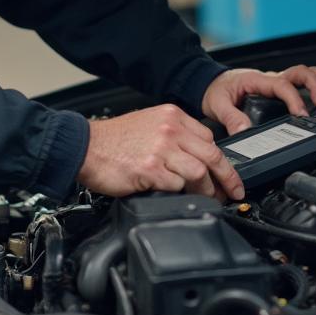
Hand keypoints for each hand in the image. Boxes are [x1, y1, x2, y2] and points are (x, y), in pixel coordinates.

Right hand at [78, 104, 244, 200]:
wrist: (83, 146)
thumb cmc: (112, 140)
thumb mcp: (148, 124)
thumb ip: (173, 136)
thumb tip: (195, 157)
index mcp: (171, 116)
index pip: (209, 138)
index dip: (221, 160)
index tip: (226, 174)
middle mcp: (169, 129)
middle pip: (212, 155)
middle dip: (228, 178)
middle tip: (232, 193)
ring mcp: (161, 149)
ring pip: (199, 172)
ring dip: (204, 190)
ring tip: (202, 198)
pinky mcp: (150, 169)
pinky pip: (177, 185)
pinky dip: (178, 193)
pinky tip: (173, 194)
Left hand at [201, 65, 315, 134]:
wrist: (208, 83)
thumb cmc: (214, 90)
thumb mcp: (217, 105)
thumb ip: (230, 118)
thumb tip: (245, 131)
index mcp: (257, 80)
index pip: (282, 85)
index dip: (294, 99)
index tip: (302, 115)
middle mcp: (269, 78)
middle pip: (300, 73)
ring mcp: (274, 81)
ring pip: (304, 73)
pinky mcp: (276, 87)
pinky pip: (300, 82)